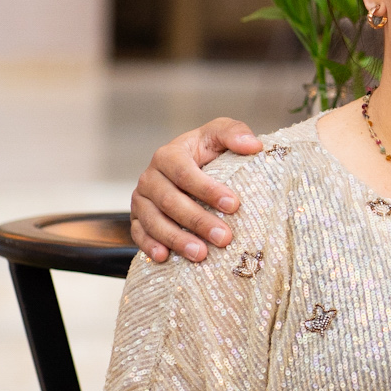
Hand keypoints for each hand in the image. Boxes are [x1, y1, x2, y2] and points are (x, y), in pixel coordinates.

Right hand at [130, 117, 263, 261]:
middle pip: (170, 201)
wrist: (187, 166)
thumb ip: (234, 133)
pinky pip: (139, 234)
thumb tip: (253, 145)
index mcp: (168, 155)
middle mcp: (150, 177)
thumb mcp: (219, 135)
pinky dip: (149, 246)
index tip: (234, 205)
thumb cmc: (205, 151)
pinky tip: (164, 257)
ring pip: (154, 221)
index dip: (208, 190)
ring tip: (201, 254)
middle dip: (198, 221)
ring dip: (177, 239)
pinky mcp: (137, 219)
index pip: (184, 173)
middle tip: (224, 238)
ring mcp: (141, 200)